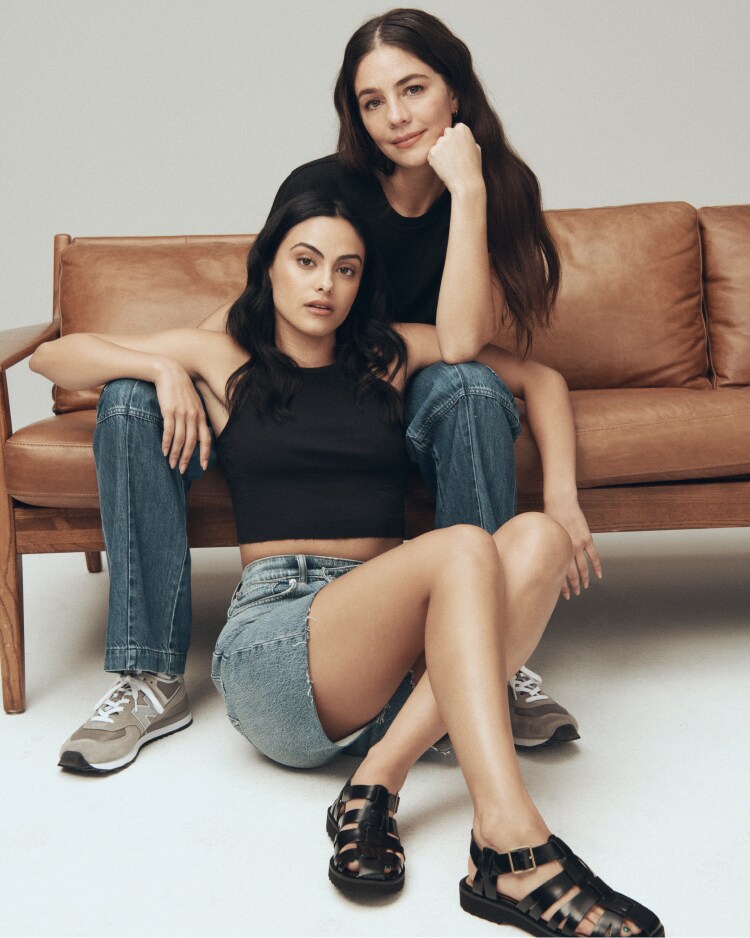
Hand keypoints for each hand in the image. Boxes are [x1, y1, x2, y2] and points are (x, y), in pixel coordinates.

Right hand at [153, 359, 211, 473]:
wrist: (168, 372)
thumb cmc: (179, 389)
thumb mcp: (192, 403)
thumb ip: (195, 417)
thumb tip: (196, 434)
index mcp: (200, 415)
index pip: (206, 439)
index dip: (205, 454)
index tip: (203, 467)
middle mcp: (193, 416)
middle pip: (193, 443)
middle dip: (187, 458)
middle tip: (181, 470)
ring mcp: (182, 413)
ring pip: (181, 440)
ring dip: (175, 454)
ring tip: (171, 464)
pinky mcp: (169, 411)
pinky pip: (169, 431)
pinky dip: (167, 443)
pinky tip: (164, 451)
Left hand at [427, 123, 483, 195]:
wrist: (466, 183)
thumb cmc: (473, 167)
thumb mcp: (476, 148)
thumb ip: (467, 139)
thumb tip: (461, 137)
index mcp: (462, 128)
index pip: (455, 129)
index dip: (457, 140)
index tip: (460, 150)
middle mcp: (450, 132)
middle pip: (445, 135)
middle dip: (447, 144)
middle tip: (454, 158)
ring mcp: (441, 142)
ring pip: (438, 145)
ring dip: (441, 153)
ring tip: (450, 164)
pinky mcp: (432, 152)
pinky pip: (431, 154)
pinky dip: (435, 161)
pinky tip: (444, 168)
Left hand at [544, 497, 601, 599]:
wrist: (560, 503)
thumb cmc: (548, 517)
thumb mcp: (544, 535)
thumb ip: (547, 548)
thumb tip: (542, 560)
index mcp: (556, 551)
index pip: (559, 574)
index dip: (562, 586)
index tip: (563, 595)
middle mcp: (567, 550)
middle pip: (572, 574)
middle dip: (573, 586)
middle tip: (575, 594)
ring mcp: (579, 545)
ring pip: (583, 568)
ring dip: (584, 580)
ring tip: (584, 588)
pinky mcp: (587, 539)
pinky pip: (594, 556)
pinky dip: (597, 567)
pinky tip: (598, 576)